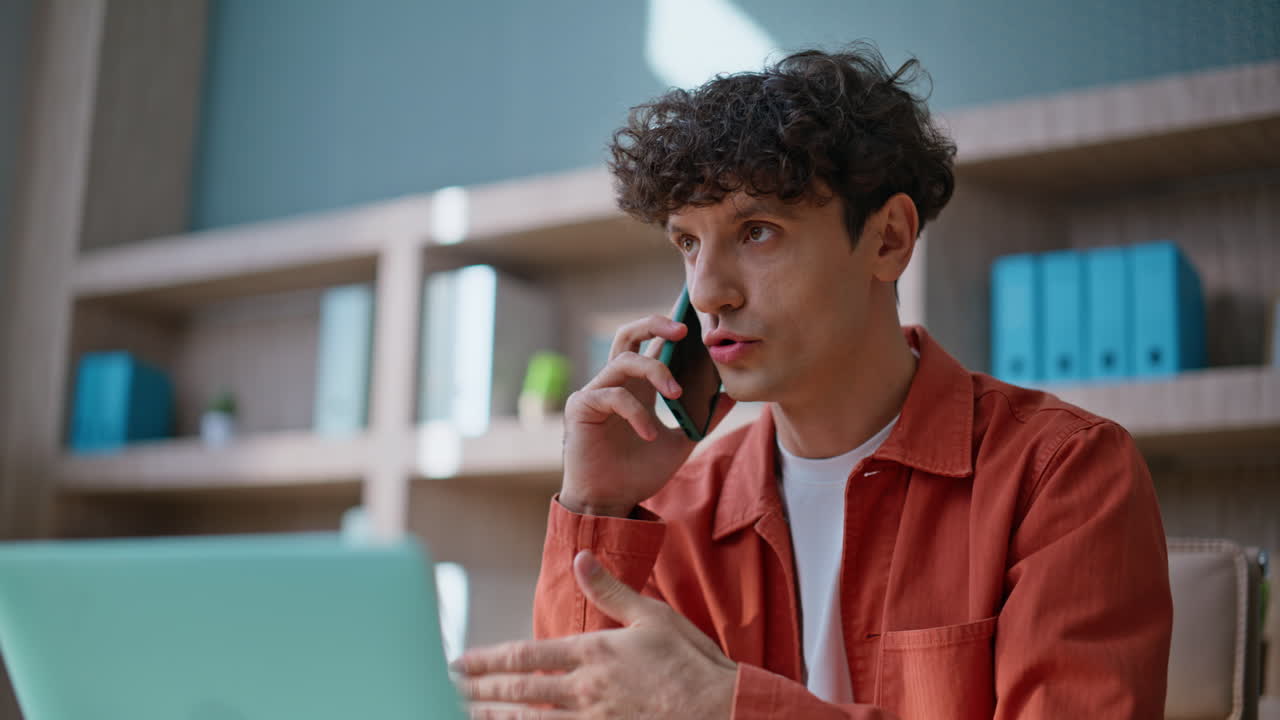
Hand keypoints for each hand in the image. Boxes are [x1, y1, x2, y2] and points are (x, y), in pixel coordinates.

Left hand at [454, 550, 737, 718]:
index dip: (488, 661)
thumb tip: (580, 557)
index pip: (526, 656)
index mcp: (594, 653)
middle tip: (445, 691)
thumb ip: (610, 589)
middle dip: (477, 693)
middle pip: (518, 694)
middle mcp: (585, 690)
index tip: (459, 663)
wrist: (724, 710)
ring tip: (462, 713)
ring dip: (492, 718)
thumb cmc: (692, 662)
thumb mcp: (653, 616)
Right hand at [560, 314, 734, 516]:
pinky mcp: (581, 407)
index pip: (652, 345)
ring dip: (655, 371)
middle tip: (684, 330)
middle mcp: (617, 383)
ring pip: (624, 360)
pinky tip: (650, 433)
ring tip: (676, 394)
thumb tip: (733, 395)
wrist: (611, 503)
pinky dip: (636, 411)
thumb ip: (703, 418)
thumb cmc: (640, 473)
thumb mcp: (683, 442)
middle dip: (654, 323)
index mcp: (639, 387)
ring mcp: (596, 392)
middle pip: (629, 334)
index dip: (670, 329)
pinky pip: (612, 395)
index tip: (697, 323)